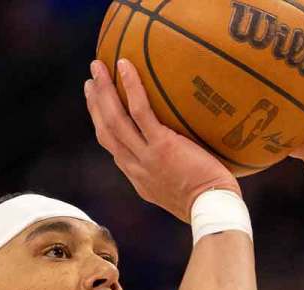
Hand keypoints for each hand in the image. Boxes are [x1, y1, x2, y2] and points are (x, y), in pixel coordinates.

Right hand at [85, 59, 239, 222]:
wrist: (212, 209)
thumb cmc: (209, 200)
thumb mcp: (182, 190)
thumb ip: (176, 170)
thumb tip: (189, 151)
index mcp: (138, 176)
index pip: (114, 147)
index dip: (102, 124)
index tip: (98, 106)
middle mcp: (135, 166)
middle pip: (106, 131)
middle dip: (95, 104)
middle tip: (91, 80)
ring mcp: (145, 156)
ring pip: (115, 120)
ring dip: (103, 91)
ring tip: (98, 67)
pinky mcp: (161, 146)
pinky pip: (140, 112)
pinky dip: (130, 87)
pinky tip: (125, 66)